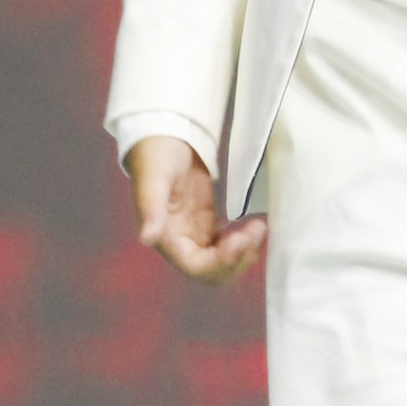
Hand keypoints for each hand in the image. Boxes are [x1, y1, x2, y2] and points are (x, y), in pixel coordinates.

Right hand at [126, 134, 266, 286]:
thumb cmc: (154, 153)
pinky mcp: (205, 221)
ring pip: (223, 261)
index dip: (221, 261)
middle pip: (213, 271)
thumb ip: (150, 208)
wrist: (162, 133)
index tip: (240, 238)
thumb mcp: (153, 177)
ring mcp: (194, 232)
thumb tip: (147, 239)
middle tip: (256, 230)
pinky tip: (254, 225)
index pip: (196, 266)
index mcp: (166, 238)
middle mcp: (180, 241)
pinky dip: (243, 241)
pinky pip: (227, 244)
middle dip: (238, 259)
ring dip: (244, 252)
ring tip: (259, 227)